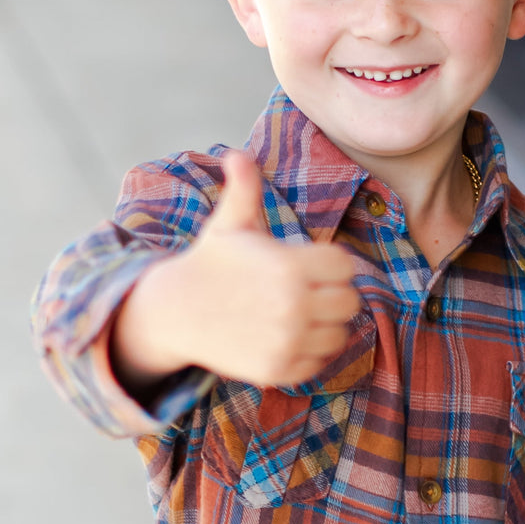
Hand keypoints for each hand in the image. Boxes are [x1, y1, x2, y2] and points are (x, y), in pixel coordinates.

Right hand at [111, 149, 360, 391]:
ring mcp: (287, 340)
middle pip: (350, 302)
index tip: (311, 266)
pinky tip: (288, 338)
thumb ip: (244, 188)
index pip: (345, 266)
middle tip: (310, 292)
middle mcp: (293, 305)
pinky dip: (309, 354)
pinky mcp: (278, 369)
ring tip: (300, 316)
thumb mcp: (229, 223)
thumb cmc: (210, 263)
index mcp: (290, 265)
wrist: (174, 310)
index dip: (331, 265)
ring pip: (339, 335)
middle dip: (333, 295)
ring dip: (325, 326)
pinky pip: (318, 364)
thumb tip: (238, 154)